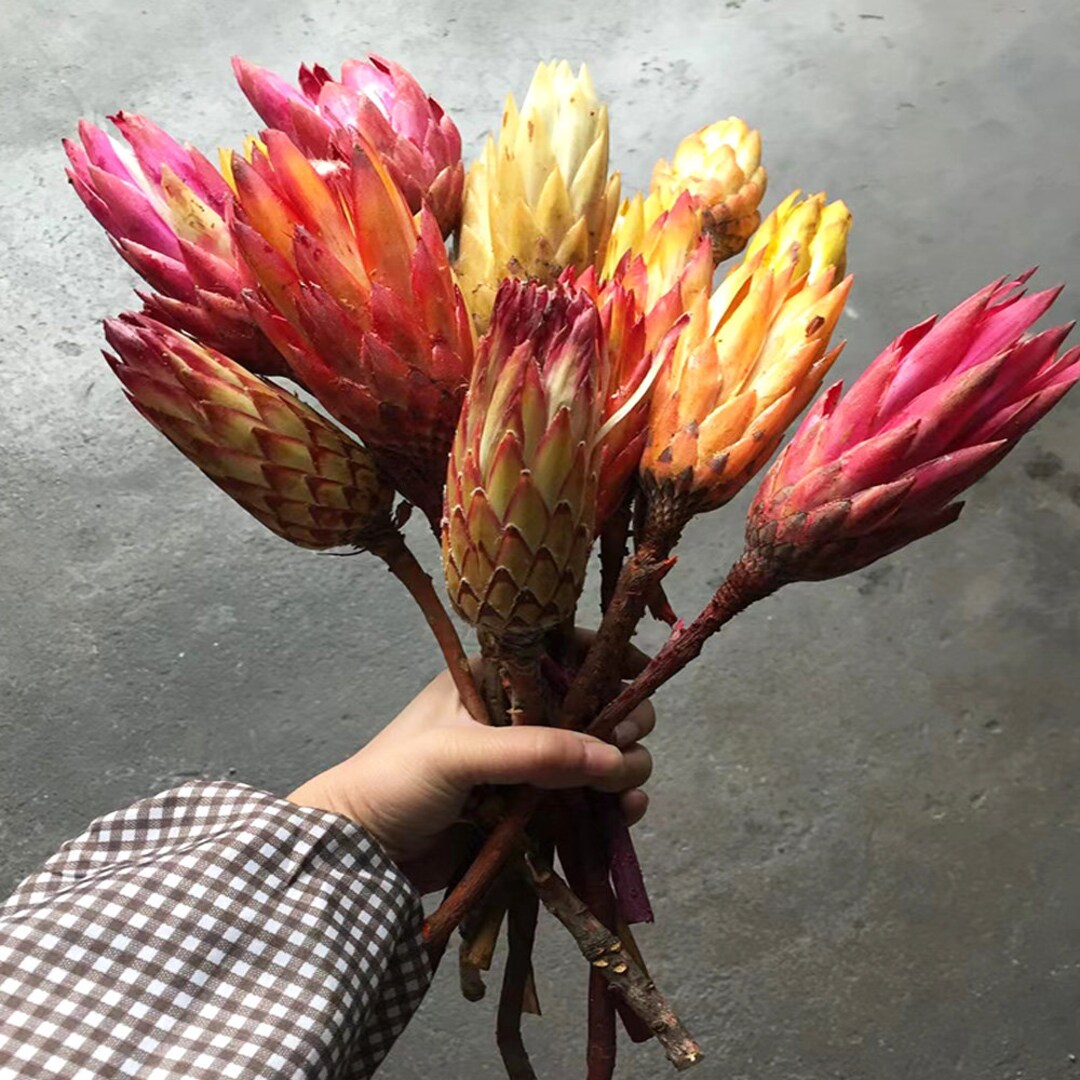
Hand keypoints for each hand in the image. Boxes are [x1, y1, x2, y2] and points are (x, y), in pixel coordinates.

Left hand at [287, 665, 653, 891]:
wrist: (360, 855)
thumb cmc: (394, 781)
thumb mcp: (458, 754)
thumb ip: (533, 751)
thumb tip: (613, 757)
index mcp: (491, 682)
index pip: (560, 652)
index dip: (604, 658)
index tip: (641, 674)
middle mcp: (515, 716)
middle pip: (591, 705)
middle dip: (621, 720)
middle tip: (626, 744)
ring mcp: (526, 766)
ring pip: (596, 755)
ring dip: (624, 766)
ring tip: (628, 789)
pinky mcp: (532, 811)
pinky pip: (586, 801)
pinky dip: (612, 804)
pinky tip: (628, 814)